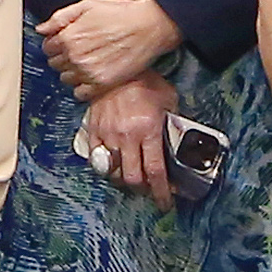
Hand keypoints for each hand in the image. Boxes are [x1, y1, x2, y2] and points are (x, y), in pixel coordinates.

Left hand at [39, 0, 181, 98]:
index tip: (65, 43)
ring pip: (66, 79)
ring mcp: (88, 72)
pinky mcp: (103, 84)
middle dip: (63, 57)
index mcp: (68, 37)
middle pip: (55, 64)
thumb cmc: (121, 14)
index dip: (56, 44)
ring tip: (88, 62)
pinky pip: (80, 93)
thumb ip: (60, 18)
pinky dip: (83, 87)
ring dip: (72, 72)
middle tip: (79, 51)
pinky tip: (92, 76)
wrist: (150, 26)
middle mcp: (75, 56)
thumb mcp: (87, 5)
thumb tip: (42, 28)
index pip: (47, 48)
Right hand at [79, 71, 176, 206]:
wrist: (115, 69)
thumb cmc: (144, 81)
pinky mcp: (93, 131)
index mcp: (148, 130)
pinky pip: (96, 159)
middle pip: (133, 178)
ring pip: (114, 172)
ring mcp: (107, 135)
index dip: (161, 192)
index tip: (165, 203)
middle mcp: (127, 137)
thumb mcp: (168, 99)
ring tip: (133, 177)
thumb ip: (172, 121)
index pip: (155, 171)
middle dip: (143, 190)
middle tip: (150, 190)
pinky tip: (114, 165)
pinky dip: (105, 167)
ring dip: (124, 180)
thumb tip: (179, 139)